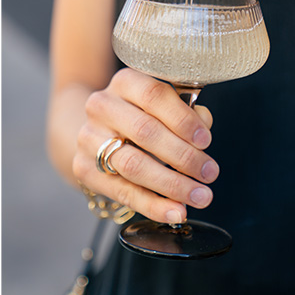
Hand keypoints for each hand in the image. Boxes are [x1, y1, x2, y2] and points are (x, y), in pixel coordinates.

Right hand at [75, 68, 218, 223]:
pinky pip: (123, 192)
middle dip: (183, 156)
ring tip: (200, 196)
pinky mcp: (84, 168)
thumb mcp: (163, 107)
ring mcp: (89, 138)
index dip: (183, 119)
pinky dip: (154, 205)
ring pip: (133, 164)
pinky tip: (176, 211)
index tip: (206, 140)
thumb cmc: (142, 117)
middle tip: (209, 173)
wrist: (98, 133)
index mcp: (125, 83)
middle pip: (145, 131)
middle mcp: (102, 106)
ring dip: (172, 184)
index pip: (154, 95)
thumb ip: (187, 114)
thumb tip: (203, 127)